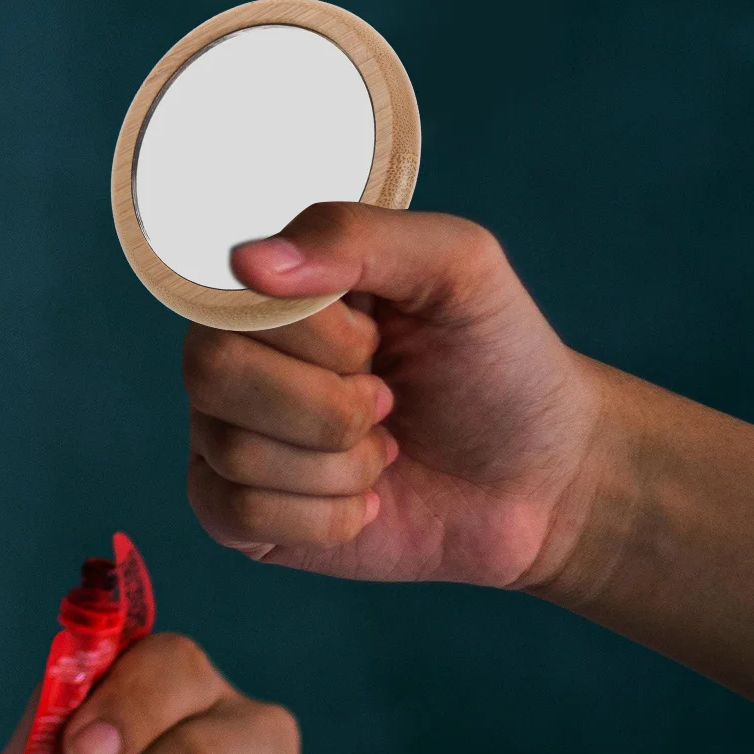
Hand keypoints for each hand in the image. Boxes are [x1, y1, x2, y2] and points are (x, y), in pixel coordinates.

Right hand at [183, 203, 606, 589]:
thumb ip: (356, 237)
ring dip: (340, 465)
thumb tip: (248, 261)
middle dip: (327, 405)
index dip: (321, 336)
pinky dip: (325, 517)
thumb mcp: (457, 266)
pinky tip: (367, 501)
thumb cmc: (498, 359)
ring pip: (232, 451)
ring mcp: (231, 432)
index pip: (236, 297)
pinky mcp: (240, 514)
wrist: (544, 477)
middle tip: (386, 401)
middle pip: (210, 371)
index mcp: (278, 284)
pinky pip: (233, 515)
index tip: (380, 339)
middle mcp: (240, 351)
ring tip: (386, 450)